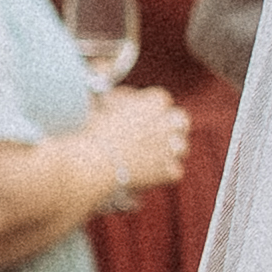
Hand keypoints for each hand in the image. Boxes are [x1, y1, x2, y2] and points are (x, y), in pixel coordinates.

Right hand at [92, 88, 193, 203]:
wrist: (92, 163)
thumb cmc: (89, 132)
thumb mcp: (98, 106)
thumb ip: (111, 100)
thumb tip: (106, 95)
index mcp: (154, 101)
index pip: (161, 100)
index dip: (149, 108)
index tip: (136, 116)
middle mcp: (168, 122)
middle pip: (181, 120)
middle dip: (170, 126)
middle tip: (154, 134)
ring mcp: (171, 147)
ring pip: (181, 147)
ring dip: (168, 150)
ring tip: (148, 157)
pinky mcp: (168, 171)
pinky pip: (174, 172)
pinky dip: (162, 175)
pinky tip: (147, 176)